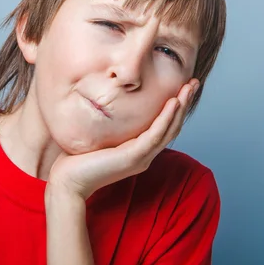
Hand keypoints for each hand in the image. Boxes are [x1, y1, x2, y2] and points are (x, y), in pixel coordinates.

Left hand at [47, 78, 199, 199]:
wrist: (68, 182)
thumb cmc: (78, 160)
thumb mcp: (100, 136)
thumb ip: (110, 124)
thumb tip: (107, 102)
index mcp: (139, 151)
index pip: (164, 126)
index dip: (176, 107)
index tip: (182, 86)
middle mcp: (145, 154)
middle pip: (172, 126)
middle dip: (185, 102)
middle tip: (195, 82)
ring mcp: (142, 157)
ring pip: (169, 129)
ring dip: (181, 106)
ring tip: (190, 87)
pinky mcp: (134, 157)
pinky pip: (155, 135)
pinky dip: (166, 118)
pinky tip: (173, 102)